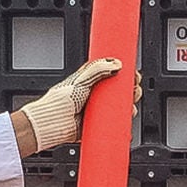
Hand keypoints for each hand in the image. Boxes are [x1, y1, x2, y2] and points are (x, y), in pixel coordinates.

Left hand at [16, 58, 140, 153]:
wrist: (53, 122)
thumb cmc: (59, 101)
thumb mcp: (80, 79)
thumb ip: (98, 69)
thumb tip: (116, 63)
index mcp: (91, 80)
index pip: (111, 72)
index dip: (123, 72)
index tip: (131, 72)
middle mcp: (95, 94)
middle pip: (119, 89)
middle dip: (130, 88)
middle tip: (133, 88)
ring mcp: (97, 109)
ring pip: (120, 106)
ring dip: (129, 105)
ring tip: (130, 104)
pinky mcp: (98, 123)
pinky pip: (115, 121)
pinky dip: (123, 121)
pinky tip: (126, 118)